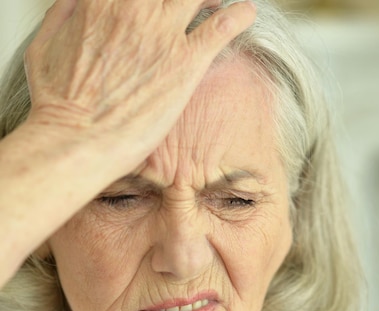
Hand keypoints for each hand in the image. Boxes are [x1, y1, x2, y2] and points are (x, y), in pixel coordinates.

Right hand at [24, 0, 255, 166]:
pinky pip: (223, 25)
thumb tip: (74, 1)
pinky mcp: (185, 63)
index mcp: (101, 0)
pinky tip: (246, 13)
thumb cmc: (55, 104)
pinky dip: (239, 14)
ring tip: (214, 2)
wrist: (75, 141)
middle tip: (186, 3)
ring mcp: (162, 32)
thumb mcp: (43, 47)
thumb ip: (62, 15)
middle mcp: (134, 7)